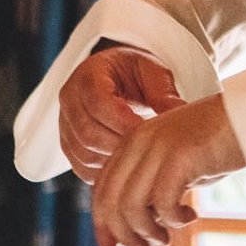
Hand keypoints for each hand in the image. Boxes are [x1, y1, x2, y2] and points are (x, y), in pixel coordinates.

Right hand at [58, 45, 185, 183]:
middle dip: (120, 145)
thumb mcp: (154, 73)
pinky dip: (105, 172)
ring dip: (114, 160)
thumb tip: (180, 113)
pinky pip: (81, 166)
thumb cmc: (138, 73)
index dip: (123, 121)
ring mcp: (64, 124)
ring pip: (83, 153)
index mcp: (88, 75)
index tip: (150, 133)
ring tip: (143, 159)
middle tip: (150, 151)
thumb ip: (163, 93)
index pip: (98, 103)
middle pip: (88, 132)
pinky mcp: (68, 144)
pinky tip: (130, 168)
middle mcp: (69, 100)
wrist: (119, 78)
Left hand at [91, 95, 245, 245]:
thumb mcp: (179, 161)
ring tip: (167, 239)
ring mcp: (158, 147)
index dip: (102, 225)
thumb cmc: (222, 140)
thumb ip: (155, 183)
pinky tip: (192, 216)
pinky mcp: (180, 156)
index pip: (101, 188)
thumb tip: (139, 224)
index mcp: (133, 140)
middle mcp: (139, 141)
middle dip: (123, 236)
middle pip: (110, 201)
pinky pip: (162, 203)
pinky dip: (173, 219)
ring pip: (130, 207)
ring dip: (147, 232)